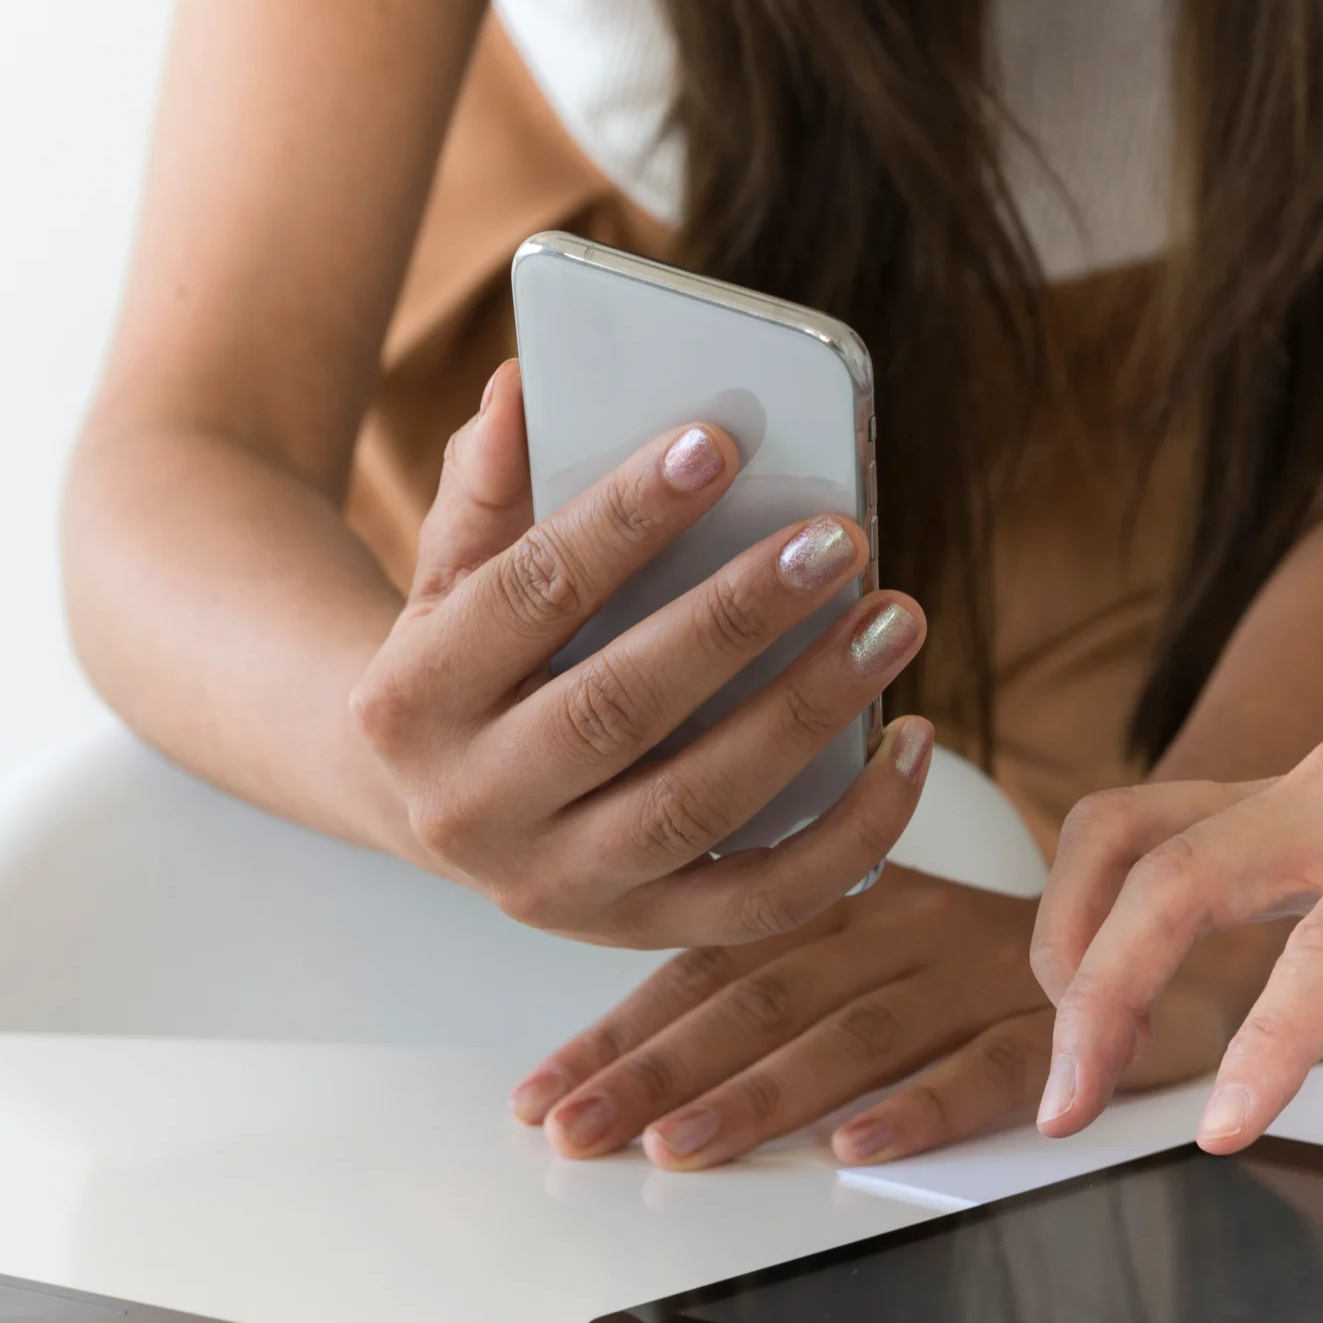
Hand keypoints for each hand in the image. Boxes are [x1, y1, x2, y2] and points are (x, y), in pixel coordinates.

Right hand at [350, 361, 930, 947]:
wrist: (427, 804)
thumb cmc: (469, 660)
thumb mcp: (448, 576)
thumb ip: (485, 489)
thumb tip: (520, 387)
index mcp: (411, 700)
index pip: (530, 592)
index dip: (625, 517)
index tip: (718, 442)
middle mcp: (470, 808)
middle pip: (620, 706)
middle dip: (738, 617)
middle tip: (840, 538)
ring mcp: (556, 887)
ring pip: (698, 806)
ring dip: (809, 712)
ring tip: (894, 622)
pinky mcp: (640, 934)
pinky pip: (764, 900)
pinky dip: (853, 831)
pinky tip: (912, 744)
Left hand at [513, 867, 1233, 1166]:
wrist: (1180, 926)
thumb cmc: (1013, 959)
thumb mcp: (890, 951)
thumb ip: (794, 985)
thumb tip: (652, 1063)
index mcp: (849, 904)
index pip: (713, 964)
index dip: (624, 1028)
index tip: (546, 1090)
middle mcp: (903, 927)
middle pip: (763, 996)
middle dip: (658, 1069)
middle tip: (581, 1130)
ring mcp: (983, 970)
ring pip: (854, 1030)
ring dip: (760, 1094)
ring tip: (681, 1147)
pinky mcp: (1066, 1019)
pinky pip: (986, 1065)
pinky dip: (922, 1105)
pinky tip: (860, 1145)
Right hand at [1031, 684, 1322, 1151]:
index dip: (1275, 1037)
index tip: (1224, 1127)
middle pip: (1187, 870)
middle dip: (1110, 986)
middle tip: (1069, 1105)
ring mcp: (1291, 781)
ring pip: (1136, 834)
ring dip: (1075, 940)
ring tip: (1064, 1056)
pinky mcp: (1257, 795)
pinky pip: (1139, 822)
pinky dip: (1087, 899)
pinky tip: (1081, 985)